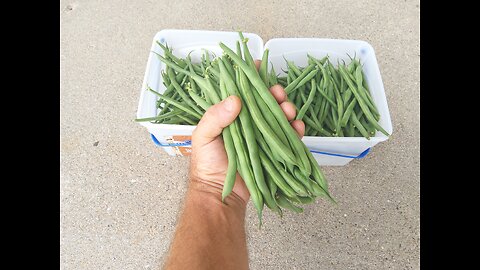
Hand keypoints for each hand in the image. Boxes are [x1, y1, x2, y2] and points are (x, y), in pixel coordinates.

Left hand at [189, 61, 304, 204]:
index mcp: (229, 115)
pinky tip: (297, 127)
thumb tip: (235, 99)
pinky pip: (288, 137)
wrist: (220, 195)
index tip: (259, 65)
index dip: (250, 76)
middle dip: (274, 93)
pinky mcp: (273, 150)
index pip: (241, 90)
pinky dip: (296, 130)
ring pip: (279, 116)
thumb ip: (215, 117)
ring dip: (287, 109)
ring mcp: (261, 136)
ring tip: (289, 110)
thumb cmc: (207, 166)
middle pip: (265, 101)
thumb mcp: (203, 137)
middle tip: (278, 93)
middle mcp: (247, 122)